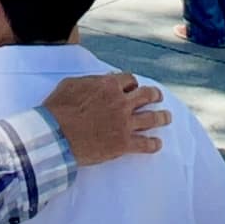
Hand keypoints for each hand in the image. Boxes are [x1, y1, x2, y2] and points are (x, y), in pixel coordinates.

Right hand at [42, 73, 169, 165]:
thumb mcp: (72, 84)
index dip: (132, 83)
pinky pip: (145, 144)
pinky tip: (158, 143)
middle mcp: (121, 102)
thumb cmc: (59, 108)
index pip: (129, 80)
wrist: (57, 135)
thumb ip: (91, 80)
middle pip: (146, 96)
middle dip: (154, 95)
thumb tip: (102, 79)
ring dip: (162, 117)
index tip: (133, 87)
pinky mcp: (124, 144)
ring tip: (167, 117)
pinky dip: (154, 144)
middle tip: (158, 97)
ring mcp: (125, 123)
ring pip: (151, 118)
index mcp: (108, 85)